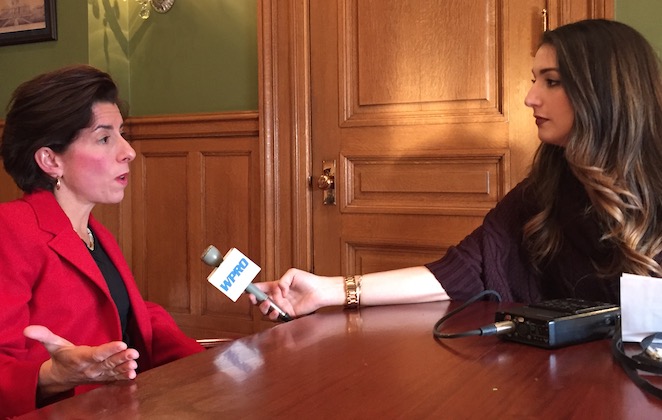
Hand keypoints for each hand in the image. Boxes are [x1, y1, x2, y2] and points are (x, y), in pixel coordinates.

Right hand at [23, 325, 139, 397]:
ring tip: (135, 361)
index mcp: (80, 358)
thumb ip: (43, 336)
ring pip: (113, 370)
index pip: (96, 354)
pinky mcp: (103, 378)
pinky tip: (133, 373)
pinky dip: (123, 376)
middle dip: (121, 357)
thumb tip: (27, 329)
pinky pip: (114, 378)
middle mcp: (90, 368)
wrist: (61, 377)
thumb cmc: (61, 357)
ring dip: (125, 366)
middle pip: (108, 362)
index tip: (121, 343)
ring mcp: (98, 374)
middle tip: (133, 352)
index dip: (108, 349)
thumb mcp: (52, 344)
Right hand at [249, 268, 342, 319]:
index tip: (245, 288)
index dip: (253, 288)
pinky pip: (276, 316)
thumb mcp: (293, 273)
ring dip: (263, 307)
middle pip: (261, 300)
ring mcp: (282, 306)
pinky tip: (275, 309)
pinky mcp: (288, 313)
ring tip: (267, 303)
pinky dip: (273, 314)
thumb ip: (282, 280)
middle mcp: (278, 297)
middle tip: (253, 297)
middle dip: (254, 299)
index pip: (262, 287)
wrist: (320, 291)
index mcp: (277, 286)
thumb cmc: (309, 281)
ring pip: (266, 309)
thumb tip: (278, 290)